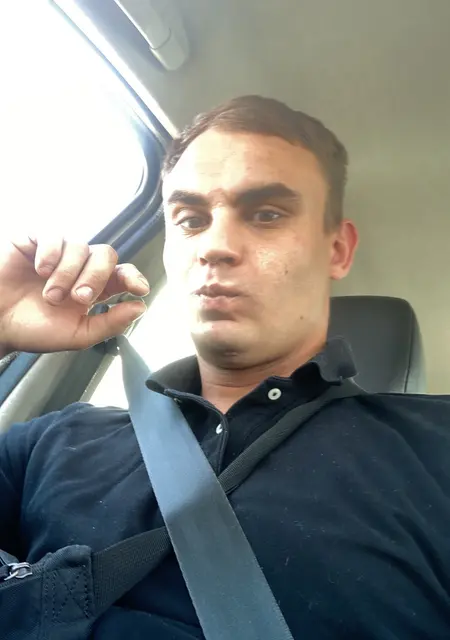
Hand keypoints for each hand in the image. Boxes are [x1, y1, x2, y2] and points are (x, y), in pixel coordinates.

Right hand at [0, 233, 149, 354]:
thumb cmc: (33, 330)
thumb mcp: (78, 335)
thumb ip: (110, 323)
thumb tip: (140, 307)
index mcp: (93, 288)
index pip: (122, 273)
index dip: (133, 276)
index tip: (138, 289)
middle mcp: (78, 267)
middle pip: (105, 254)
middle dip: (96, 277)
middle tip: (78, 298)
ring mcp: (57, 252)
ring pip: (80, 245)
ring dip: (68, 272)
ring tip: (50, 294)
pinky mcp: (33, 241)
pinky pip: (53, 234)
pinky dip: (50, 252)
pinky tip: (39, 269)